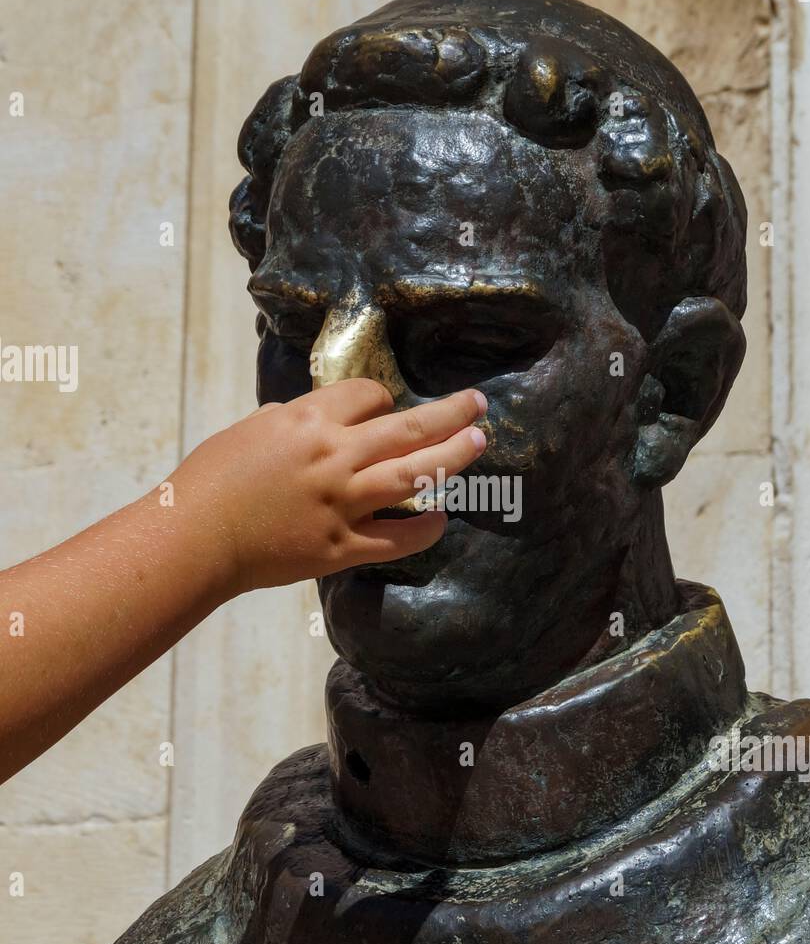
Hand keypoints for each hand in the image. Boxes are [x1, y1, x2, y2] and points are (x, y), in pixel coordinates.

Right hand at [169, 379, 487, 595]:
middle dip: (451, 413)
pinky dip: (425, 529)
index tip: (386, 408)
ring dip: (452, 457)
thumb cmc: (212, 479)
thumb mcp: (249, 430)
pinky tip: (442, 518)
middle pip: (408, 428)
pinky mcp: (341, 547)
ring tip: (479, 443)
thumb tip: (307, 417)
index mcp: (308, 421)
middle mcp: (334, 456)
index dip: (382, 399)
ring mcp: (342, 503)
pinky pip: (397, 538)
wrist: (196, 537)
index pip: (368, 396)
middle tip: (479, 405)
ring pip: (415, 475)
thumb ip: (289, 421)